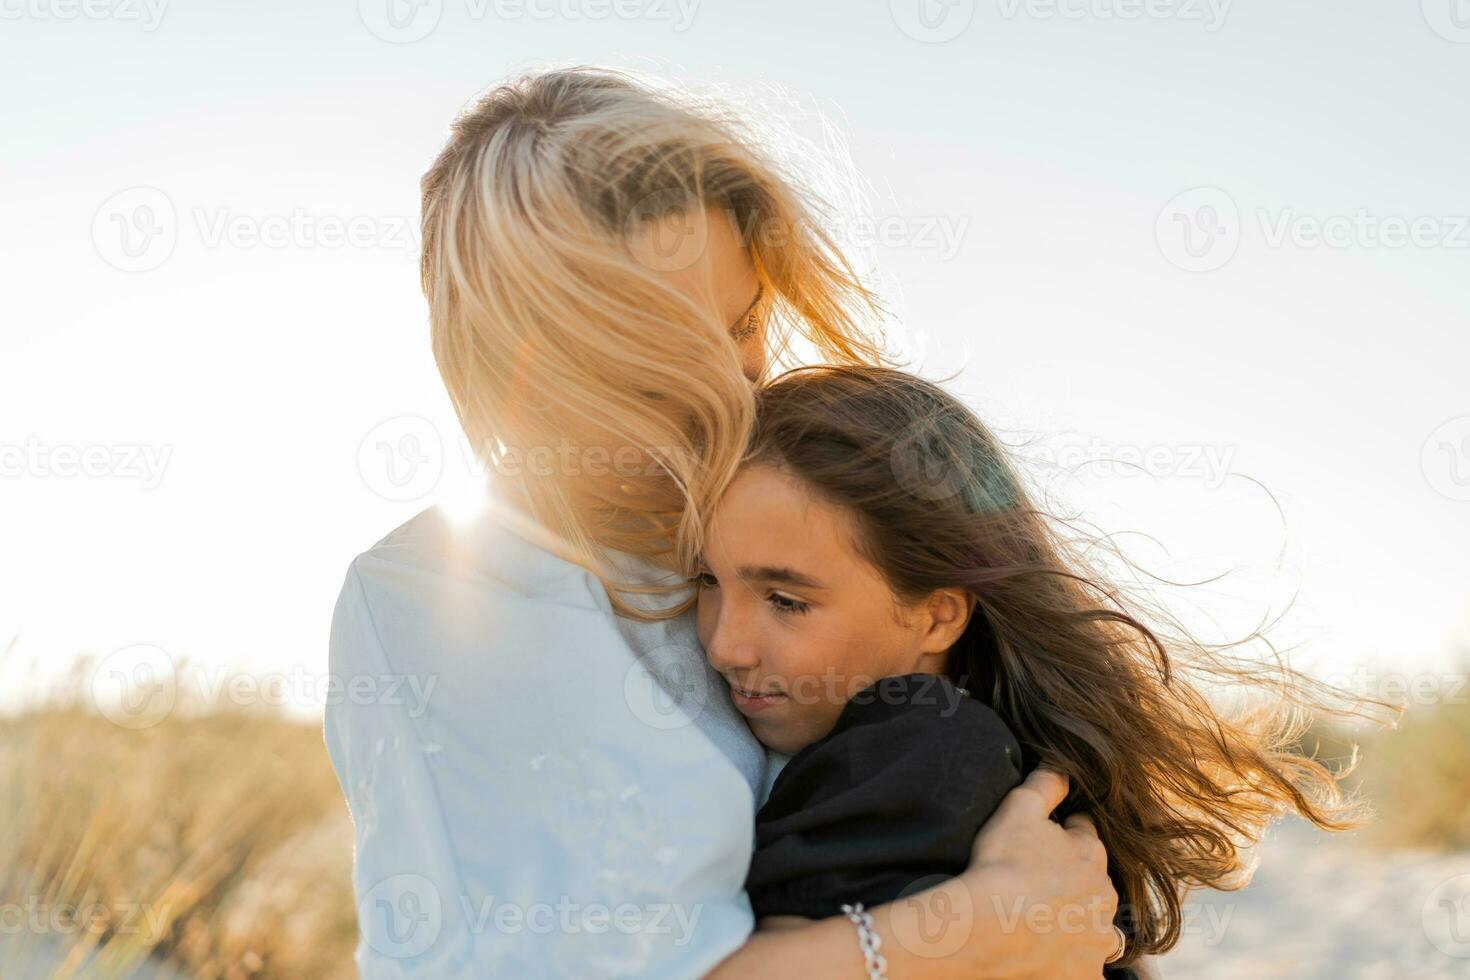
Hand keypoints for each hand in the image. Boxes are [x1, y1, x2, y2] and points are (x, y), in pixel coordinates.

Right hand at [961, 768, 1118, 979]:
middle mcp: (1105, 898)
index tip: (1036, 844)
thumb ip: (1047, 782)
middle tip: (1033, 883)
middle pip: (1091, 882)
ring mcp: (1097, 940)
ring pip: (1092, 925)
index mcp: (1092, 854)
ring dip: (1074, 922)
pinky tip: (1043, 951)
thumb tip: (1062, 764)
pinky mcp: (1085, 973)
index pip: (1084, 836)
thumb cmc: (1002, 864)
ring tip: (1038, 921)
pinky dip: (1068, 958)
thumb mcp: (1019, 807)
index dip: (1060, 835)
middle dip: (1070, 880)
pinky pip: (1082, 964)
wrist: (987, 928)